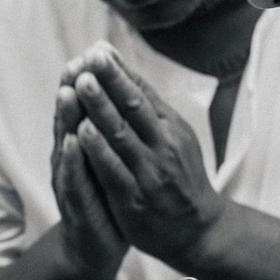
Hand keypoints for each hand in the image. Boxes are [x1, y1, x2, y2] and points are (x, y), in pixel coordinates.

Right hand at [48, 79, 129, 279]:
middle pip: (70, 119)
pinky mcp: (74, 207)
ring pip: (66, 145)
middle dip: (73, 90)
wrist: (95, 248)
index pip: (81, 108)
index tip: (90, 52)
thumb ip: (108, 128)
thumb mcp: (110, 160)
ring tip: (68, 93)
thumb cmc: (107, 198)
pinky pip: (72, 180)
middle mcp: (70, 160)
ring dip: (66, 118)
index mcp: (82, 146)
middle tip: (75, 62)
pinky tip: (72, 143)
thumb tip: (117, 91)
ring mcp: (69, 182)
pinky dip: (72, 161)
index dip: (84, 82)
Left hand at [61, 45, 225, 267]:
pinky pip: (114, 170)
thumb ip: (149, 109)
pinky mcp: (134, 198)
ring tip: (81, 84)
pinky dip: (99, 150)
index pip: (142, 94)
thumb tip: (124, 70)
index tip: (98, 49)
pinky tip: (82, 131)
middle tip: (90, 58)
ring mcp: (149, 173)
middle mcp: (163, 147)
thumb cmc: (180, 178)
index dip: (119, 71)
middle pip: (134, 108)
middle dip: (110, 81)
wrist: (198, 231)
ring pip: (122, 136)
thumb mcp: (174, 138)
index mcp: (171, 128)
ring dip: (100, 108)